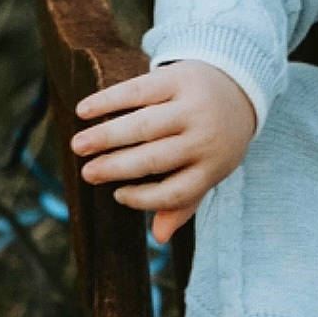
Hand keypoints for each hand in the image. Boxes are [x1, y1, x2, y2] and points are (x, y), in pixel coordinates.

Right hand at [71, 60, 256, 243]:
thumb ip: (184, 202)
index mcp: (213, 166)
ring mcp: (193, 107)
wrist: (238, 86)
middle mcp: (204, 137)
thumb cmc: (213, 139)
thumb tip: (159, 238)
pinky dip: (108, 100)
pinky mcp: (179, 78)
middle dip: (116, 167)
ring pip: (144, 125)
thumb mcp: (209, 170)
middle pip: (155, 158)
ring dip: (107, 136)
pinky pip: (138, 90)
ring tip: (79, 146)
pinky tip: (84, 110)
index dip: (143, 199)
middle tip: (88, 173)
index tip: (118, 195)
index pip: (175, 192)